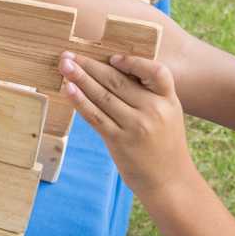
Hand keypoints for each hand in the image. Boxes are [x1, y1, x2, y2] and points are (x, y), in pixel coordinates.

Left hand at [61, 52, 193, 202]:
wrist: (169, 182)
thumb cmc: (165, 145)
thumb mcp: (169, 115)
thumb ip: (149, 95)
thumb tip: (114, 71)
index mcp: (169, 100)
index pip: (157, 72)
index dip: (134, 62)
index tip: (112, 57)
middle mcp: (153, 111)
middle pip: (118, 81)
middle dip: (91, 65)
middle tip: (69, 54)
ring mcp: (136, 126)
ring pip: (103, 96)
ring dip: (80, 79)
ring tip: (64, 65)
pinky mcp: (119, 141)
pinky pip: (95, 117)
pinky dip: (80, 101)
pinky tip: (68, 89)